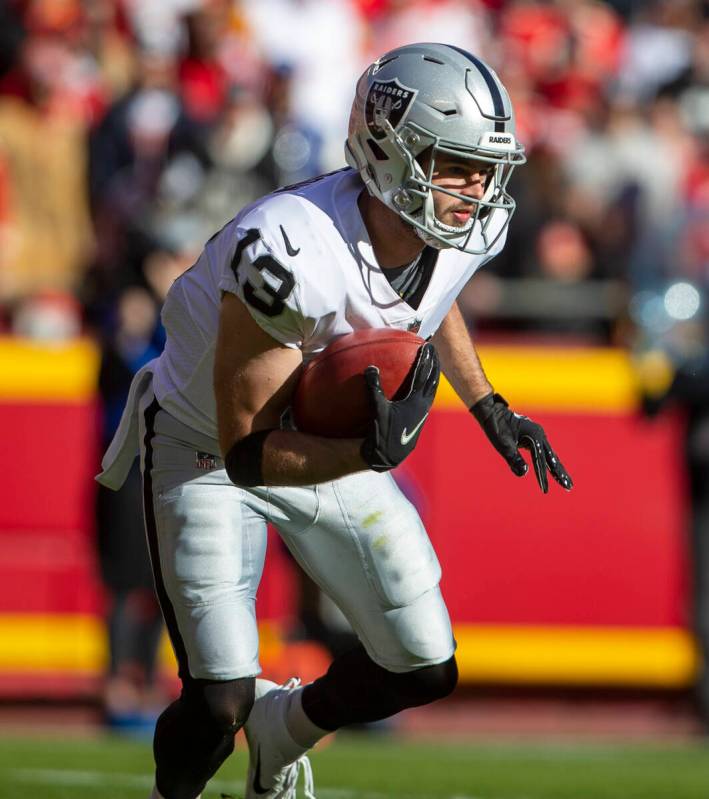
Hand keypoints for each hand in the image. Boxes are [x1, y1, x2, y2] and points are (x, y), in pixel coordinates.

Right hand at [361, 343, 439, 471]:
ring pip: (431, 391)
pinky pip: (425, 399)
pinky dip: (424, 389)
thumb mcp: (377, 409)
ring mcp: (422, 414)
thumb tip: (370, 367)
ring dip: (432, 377)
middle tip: (434, 351)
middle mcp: (423, 406)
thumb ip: (374, 388)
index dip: (426, 359)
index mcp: (416, 401)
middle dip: (434, 365)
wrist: (388, 456)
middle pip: (433, 380)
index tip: (428, 346)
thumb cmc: (383, 433)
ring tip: (432, 366)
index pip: (424, 375)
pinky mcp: (418, 421)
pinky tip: (417, 389)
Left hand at [470, 392, 572, 493]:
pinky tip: (554, 470)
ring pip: (550, 456)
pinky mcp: (534, 437)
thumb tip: (524, 473)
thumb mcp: (503, 445)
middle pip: (552, 458)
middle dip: (560, 474)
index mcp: (534, 436)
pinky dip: (549, 463)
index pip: (540, 461)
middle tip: (569, 487)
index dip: (542, 477)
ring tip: (566, 483)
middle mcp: (539, 435)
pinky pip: (544, 453)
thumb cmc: (496, 427)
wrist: (492, 412)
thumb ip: (514, 458)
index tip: (544, 490)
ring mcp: (538, 436)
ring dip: (557, 470)